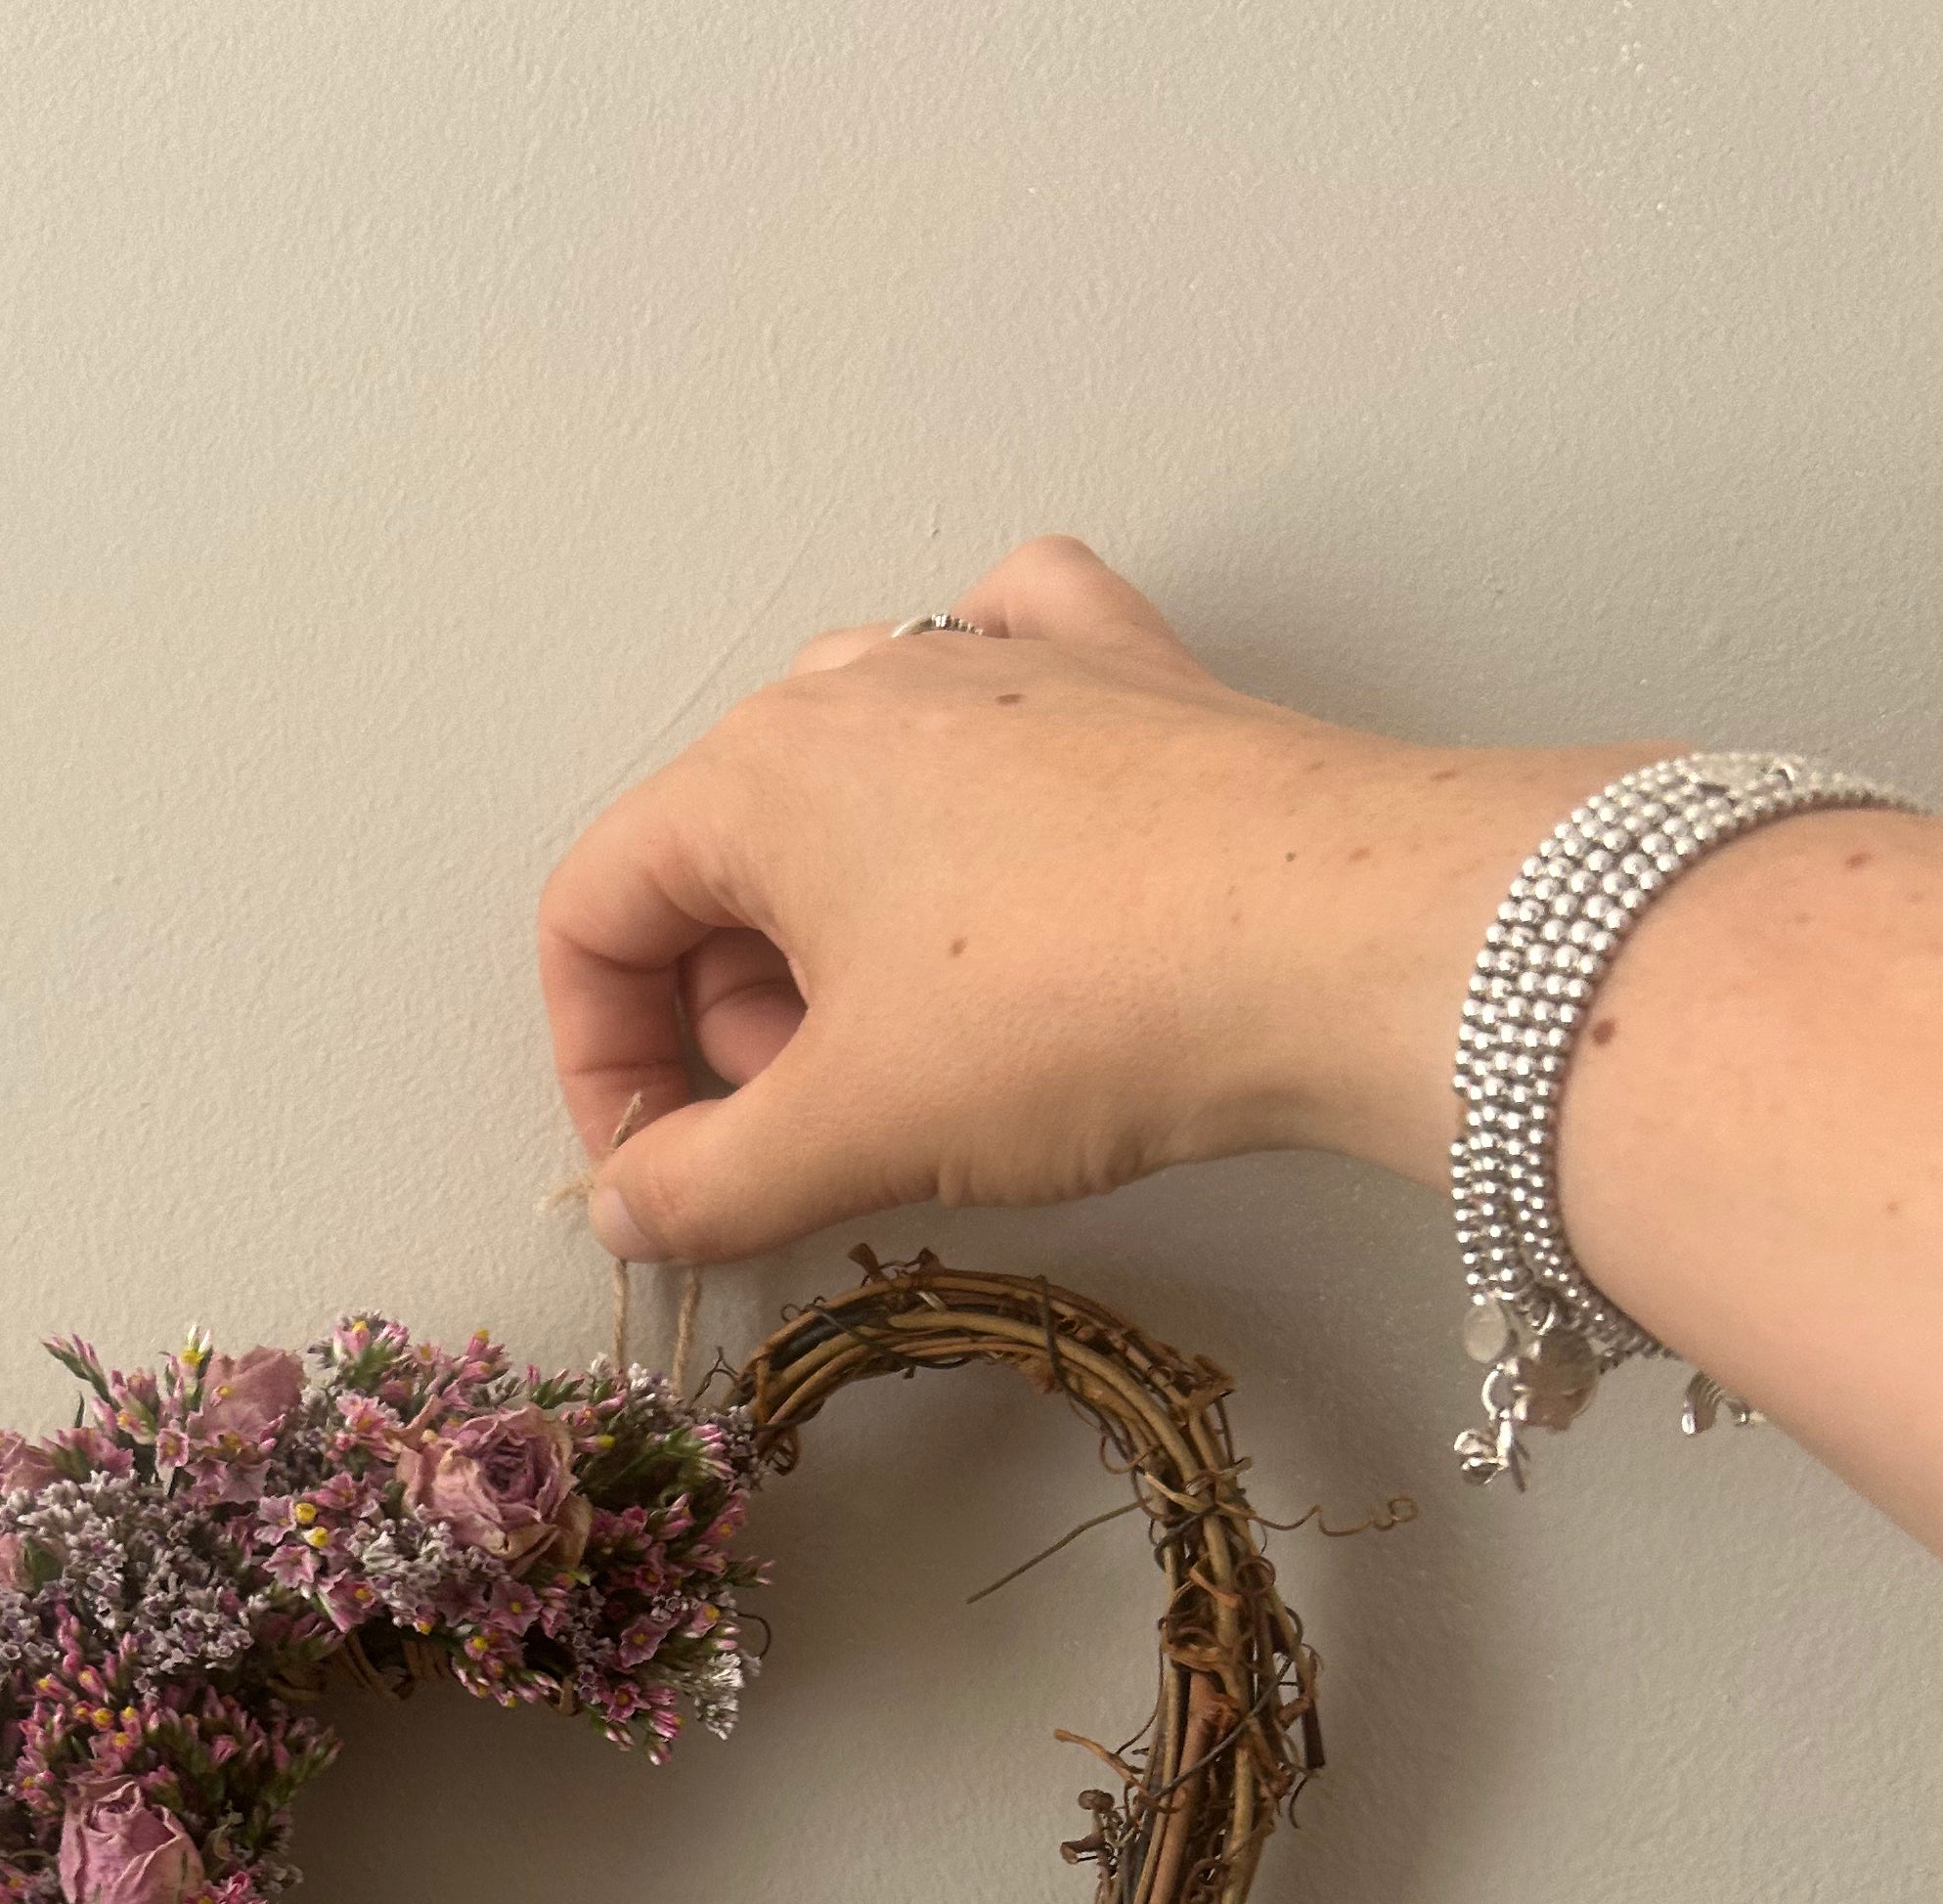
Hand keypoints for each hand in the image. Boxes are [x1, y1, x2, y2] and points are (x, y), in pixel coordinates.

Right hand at [537, 534, 1657, 1260]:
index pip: (595, 910)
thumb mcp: (853, 1134)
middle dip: (728, 1013)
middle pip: (715, 855)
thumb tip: (632, 1211)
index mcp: (756, 773)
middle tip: (808, 1129)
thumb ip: (704, 1185)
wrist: (1347, 940)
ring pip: (849, 776)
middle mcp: (861, 678)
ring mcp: (1000, 652)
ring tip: (915, 1036)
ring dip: (835, 920)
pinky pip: (1002, 661)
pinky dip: (974, 749)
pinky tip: (1002, 818)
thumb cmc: (1078, 1014)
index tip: (663, 1169)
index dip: (599, 1063)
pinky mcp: (1126, 671)